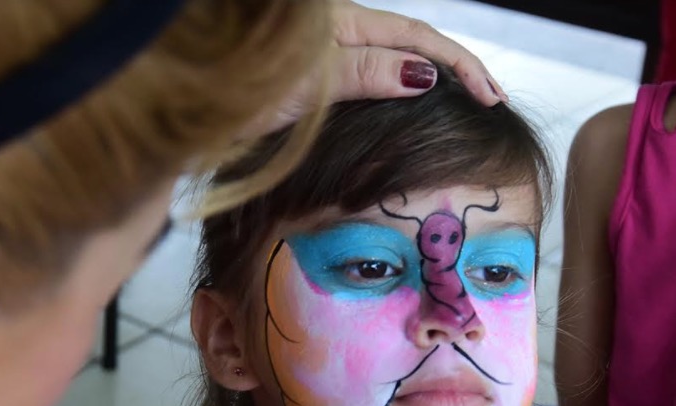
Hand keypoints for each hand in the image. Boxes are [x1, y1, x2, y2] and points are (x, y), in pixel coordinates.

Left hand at [250, 0, 506, 135]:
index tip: (492, 95)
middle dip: (453, 68)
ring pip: (389, 61)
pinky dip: (393, 91)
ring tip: (460, 103)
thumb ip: (365, 73)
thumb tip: (425, 75)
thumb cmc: (240, 86)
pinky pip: (366, 78)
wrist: (189, 102)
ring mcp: (326, 54)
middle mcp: (338, 31)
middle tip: (490, 100)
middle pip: (410, 44)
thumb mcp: (310, 82)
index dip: (460, 64)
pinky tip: (405, 107)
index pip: (417, 38)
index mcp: (343, 21)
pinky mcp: (312, 80)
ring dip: (426, 80)